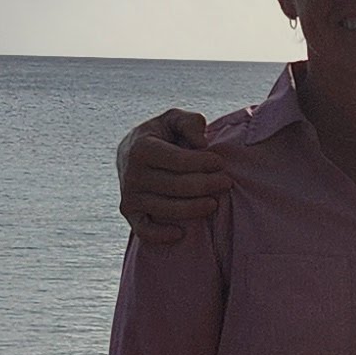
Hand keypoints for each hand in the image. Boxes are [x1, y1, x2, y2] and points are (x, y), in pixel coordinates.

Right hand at [117, 110, 232, 246]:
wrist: (131, 153)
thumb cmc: (161, 135)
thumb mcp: (173, 119)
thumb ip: (189, 122)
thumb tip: (201, 143)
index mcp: (141, 148)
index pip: (178, 161)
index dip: (203, 163)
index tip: (220, 163)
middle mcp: (132, 174)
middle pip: (176, 186)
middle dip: (206, 185)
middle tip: (226, 183)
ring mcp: (129, 195)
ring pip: (167, 209)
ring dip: (194, 209)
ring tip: (214, 203)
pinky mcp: (129, 213)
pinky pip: (144, 230)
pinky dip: (161, 235)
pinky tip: (182, 233)